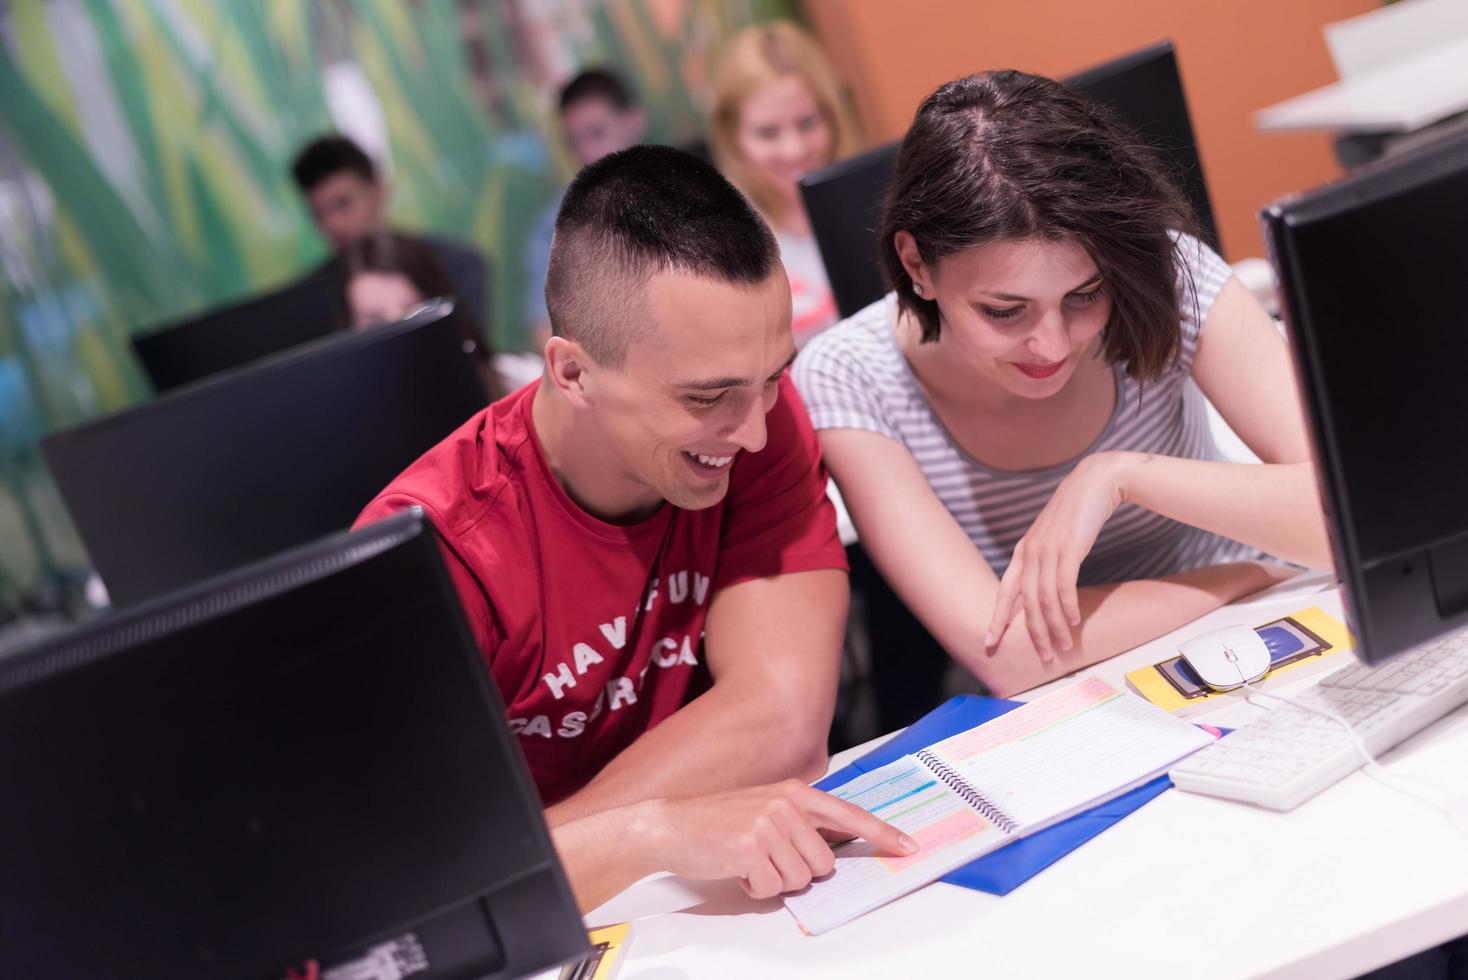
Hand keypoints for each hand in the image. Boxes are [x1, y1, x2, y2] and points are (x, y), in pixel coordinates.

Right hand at [639, 780, 917, 898]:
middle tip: (768, 858)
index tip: (909, 847)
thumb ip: (800, 823)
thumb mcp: (765, 809)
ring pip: (800, 879)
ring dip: (774, 880)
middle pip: (825, 863)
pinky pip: (772, 888)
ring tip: (750, 861)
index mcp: (794, 792)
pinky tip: (737, 867)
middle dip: (798, 871)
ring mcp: (769, 824)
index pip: (849, 815)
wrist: (670, 825)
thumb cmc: (717, 822)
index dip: (882, 835)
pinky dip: (754, 887)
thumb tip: (833, 851)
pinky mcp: (752, 848)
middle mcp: (786, 804)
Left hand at [986, 452, 1128, 660]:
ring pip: (1044, 599)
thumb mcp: (1053, 539)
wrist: (1095, 483)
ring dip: (1053, 626)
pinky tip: (1073, 621)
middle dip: (1033, 633)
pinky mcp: (1069, 548)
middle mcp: (1030, 552)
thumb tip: (1046, 591)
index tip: (989, 643)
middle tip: (1043, 657)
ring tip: (1063, 646)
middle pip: (1025, 603)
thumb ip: (1045, 561)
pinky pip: (1064, 586)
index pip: (1004, 592)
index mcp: (1022, 552)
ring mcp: (1047, 550)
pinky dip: (1067, 607)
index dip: (997, 619)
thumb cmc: (1076, 515)